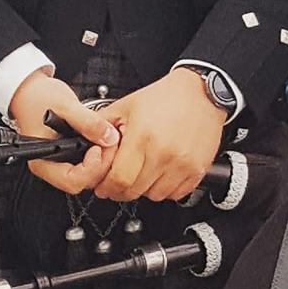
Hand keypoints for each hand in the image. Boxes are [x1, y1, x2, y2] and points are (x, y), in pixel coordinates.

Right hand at [8, 68, 116, 194]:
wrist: (31, 90)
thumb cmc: (38, 97)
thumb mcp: (66, 106)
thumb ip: (88, 122)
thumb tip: (109, 138)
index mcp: (43, 159)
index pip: (71, 181)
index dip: (91, 168)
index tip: (98, 148)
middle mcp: (51, 165)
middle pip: (82, 181)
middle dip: (101, 164)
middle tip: (110, 143)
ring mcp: (60, 162)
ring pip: (87, 175)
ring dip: (102, 160)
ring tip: (107, 139)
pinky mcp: (69, 156)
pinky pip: (87, 165)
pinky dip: (99, 155)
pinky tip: (102, 140)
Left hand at [92, 69, 227, 202]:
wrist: (201, 92)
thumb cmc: (166, 97)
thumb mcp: (126, 105)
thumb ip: (102, 126)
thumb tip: (86, 144)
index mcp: (143, 137)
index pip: (119, 179)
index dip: (107, 187)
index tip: (104, 186)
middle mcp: (164, 153)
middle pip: (135, 191)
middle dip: (122, 189)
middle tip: (120, 180)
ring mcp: (182, 164)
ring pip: (155, 196)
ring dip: (144, 189)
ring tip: (143, 172)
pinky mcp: (197, 170)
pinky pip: (176, 194)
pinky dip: (165, 189)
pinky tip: (161, 173)